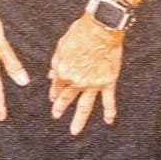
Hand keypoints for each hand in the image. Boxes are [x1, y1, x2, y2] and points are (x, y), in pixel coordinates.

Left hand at [47, 14, 125, 134]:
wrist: (101, 28)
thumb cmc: (80, 32)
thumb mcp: (61, 46)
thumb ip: (56, 63)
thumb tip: (51, 75)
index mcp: (63, 71)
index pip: (56, 86)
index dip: (54, 92)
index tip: (53, 98)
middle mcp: (76, 81)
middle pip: (67, 98)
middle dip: (60, 107)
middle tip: (55, 115)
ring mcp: (92, 84)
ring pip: (85, 106)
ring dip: (79, 120)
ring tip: (74, 131)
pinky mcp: (107, 82)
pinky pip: (108, 99)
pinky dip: (109, 111)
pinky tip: (108, 121)